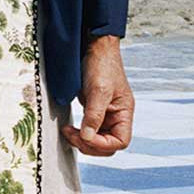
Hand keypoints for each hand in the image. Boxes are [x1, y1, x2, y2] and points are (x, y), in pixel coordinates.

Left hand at [63, 35, 131, 156]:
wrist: (95, 48)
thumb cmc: (102, 65)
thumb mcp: (99, 91)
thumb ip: (94, 116)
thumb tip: (87, 137)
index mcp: (124, 113)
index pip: (120, 141)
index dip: (102, 144)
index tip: (85, 136)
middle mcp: (117, 116)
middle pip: (108, 145)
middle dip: (90, 145)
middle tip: (72, 135)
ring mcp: (106, 114)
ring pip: (97, 139)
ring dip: (82, 140)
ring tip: (68, 132)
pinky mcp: (95, 110)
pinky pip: (89, 129)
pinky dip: (80, 132)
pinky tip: (70, 128)